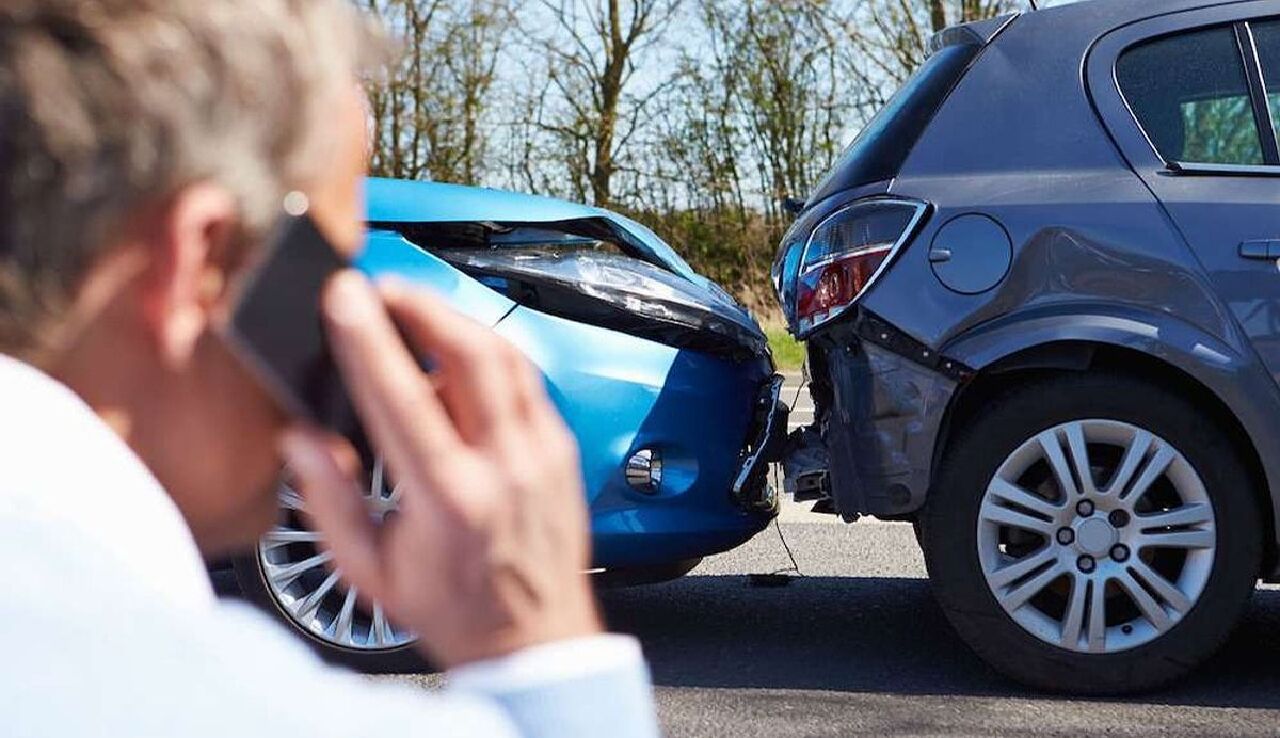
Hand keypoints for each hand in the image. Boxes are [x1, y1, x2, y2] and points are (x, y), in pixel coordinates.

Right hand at [280, 271, 601, 667]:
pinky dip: (488, 354)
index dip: (369, 339)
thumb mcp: (370, 571)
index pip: (404, 397)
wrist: (535, 641)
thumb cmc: (453, 609)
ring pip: (506, 356)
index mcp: (450, 499)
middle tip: (381, 288)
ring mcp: (543, 453)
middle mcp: (506, 467)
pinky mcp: (562, 448)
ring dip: (456, 320)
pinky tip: (457, 353)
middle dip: (421, 304)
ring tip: (413, 309)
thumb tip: (300, 438)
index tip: (344, 296)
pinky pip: (526, 379)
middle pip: (470, 354)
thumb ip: (329, 501)